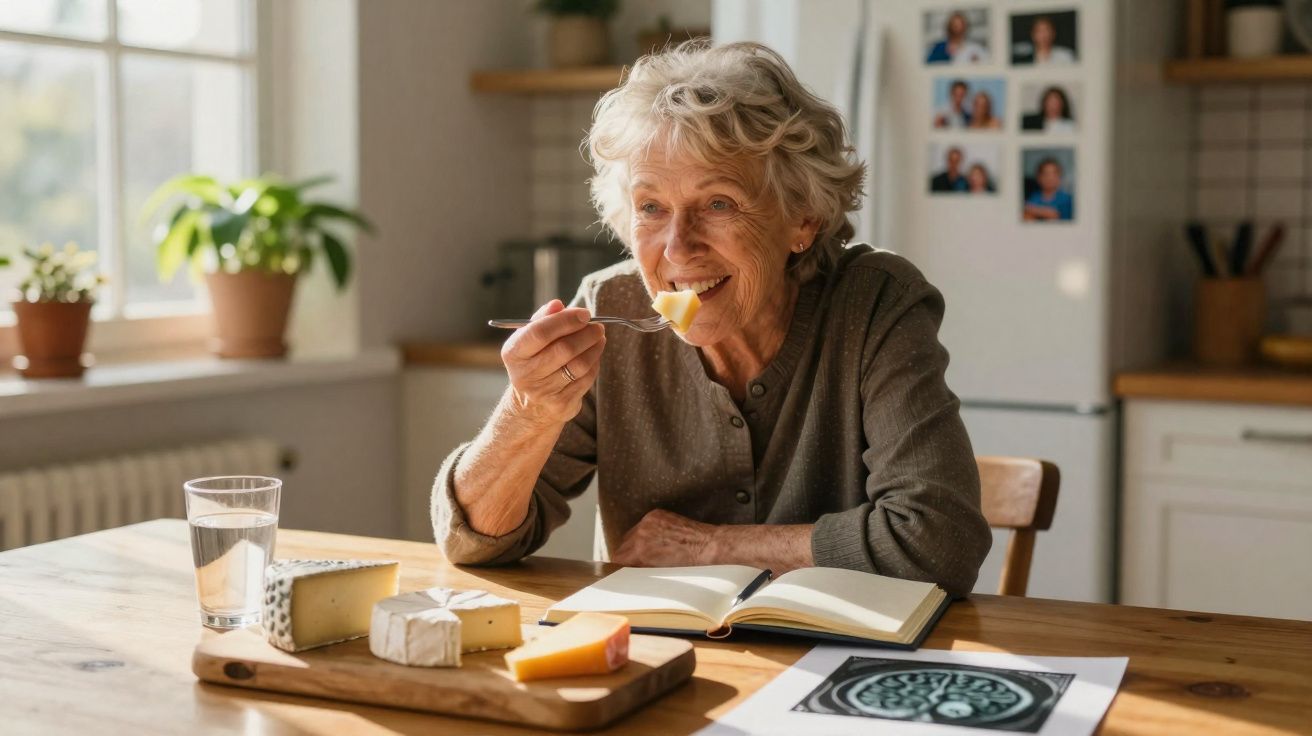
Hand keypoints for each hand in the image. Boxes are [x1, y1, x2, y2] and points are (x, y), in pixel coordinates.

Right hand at [500, 299, 605, 426]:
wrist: (530, 404)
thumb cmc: (533, 360)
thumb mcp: (529, 338)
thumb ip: (543, 319)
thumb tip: (558, 305)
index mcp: (513, 353)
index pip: (539, 333)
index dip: (565, 321)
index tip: (584, 314)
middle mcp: (524, 374)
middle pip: (563, 349)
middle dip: (585, 334)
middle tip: (597, 326)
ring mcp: (542, 392)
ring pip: (578, 365)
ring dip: (594, 348)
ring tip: (599, 337)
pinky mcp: (561, 404)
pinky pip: (585, 379)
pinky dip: (594, 364)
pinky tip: (594, 355)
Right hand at [611, 509, 715, 566]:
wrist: (708, 547)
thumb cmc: (688, 565)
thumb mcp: (658, 573)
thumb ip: (640, 569)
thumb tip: (631, 569)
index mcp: (639, 551)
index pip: (617, 558)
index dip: (621, 565)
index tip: (624, 568)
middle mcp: (641, 534)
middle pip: (622, 545)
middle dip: (627, 554)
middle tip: (636, 562)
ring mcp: (648, 522)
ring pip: (631, 534)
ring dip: (636, 542)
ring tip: (648, 551)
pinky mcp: (656, 514)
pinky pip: (642, 524)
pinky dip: (647, 532)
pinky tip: (658, 539)